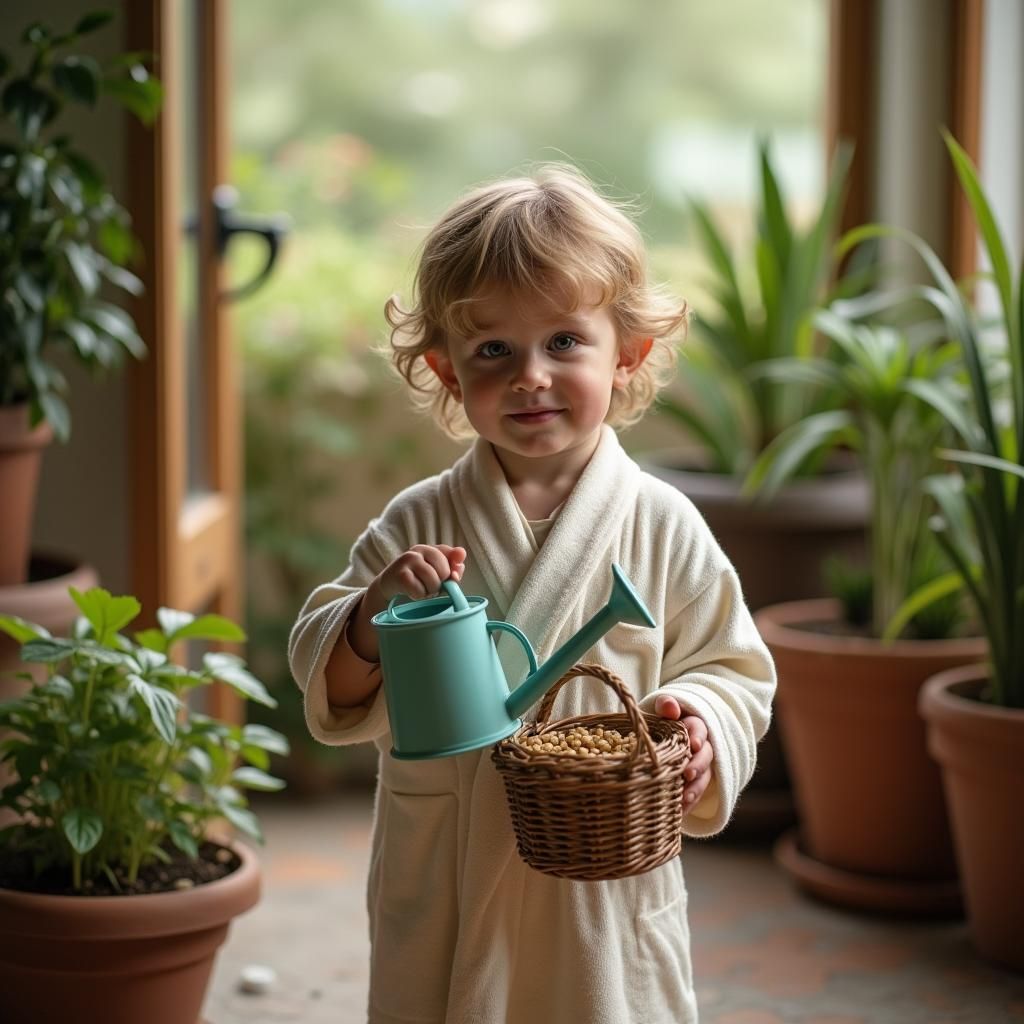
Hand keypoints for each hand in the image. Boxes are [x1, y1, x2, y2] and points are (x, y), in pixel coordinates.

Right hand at [369, 544, 466, 606]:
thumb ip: (453, 569)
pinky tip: (411, 592)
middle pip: (444, 570)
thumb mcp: (438, 574)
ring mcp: (408, 560)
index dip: (454, 570)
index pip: (452, 554)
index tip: (451, 578)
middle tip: (429, 586)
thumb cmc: (418, 580)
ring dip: (429, 592)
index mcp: (431, 548)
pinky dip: (418, 596)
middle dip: (440, 584)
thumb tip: (460, 565)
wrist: (390, 586)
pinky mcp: (400, 574)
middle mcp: (419, 550)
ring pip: (433, 581)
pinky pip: (420, 591)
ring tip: (421, 589)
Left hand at [654, 694, 712, 813]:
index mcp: (693, 726)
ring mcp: (700, 767)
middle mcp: (701, 748)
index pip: (700, 729)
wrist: (663, 739)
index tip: (695, 744)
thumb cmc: (662, 722)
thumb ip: (666, 705)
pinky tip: (680, 814)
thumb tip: (670, 707)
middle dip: (698, 765)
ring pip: (704, 778)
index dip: (698, 736)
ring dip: (696, 789)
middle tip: (688, 774)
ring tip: (685, 799)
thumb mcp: (662, 710)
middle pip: (706, 756)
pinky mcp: (695, 784)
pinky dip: (689, 805)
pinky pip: (696, 794)